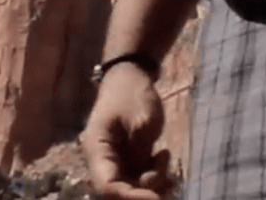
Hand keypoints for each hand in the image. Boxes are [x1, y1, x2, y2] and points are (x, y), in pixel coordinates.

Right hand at [82, 65, 172, 199]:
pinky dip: (156, 175)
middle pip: (120, 191)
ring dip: (154, 183)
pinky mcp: (129, 160)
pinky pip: (141, 178)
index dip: (131, 197)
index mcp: (97, 148)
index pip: (107, 185)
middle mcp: (103, 160)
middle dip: (145, 193)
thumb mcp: (141, 118)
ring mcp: (116, 161)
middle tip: (169, 182)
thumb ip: (140, 150)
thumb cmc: (131, 93)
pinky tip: (165, 155)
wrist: (130, 77)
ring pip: (133, 187)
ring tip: (166, 158)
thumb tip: (146, 181)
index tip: (155, 197)